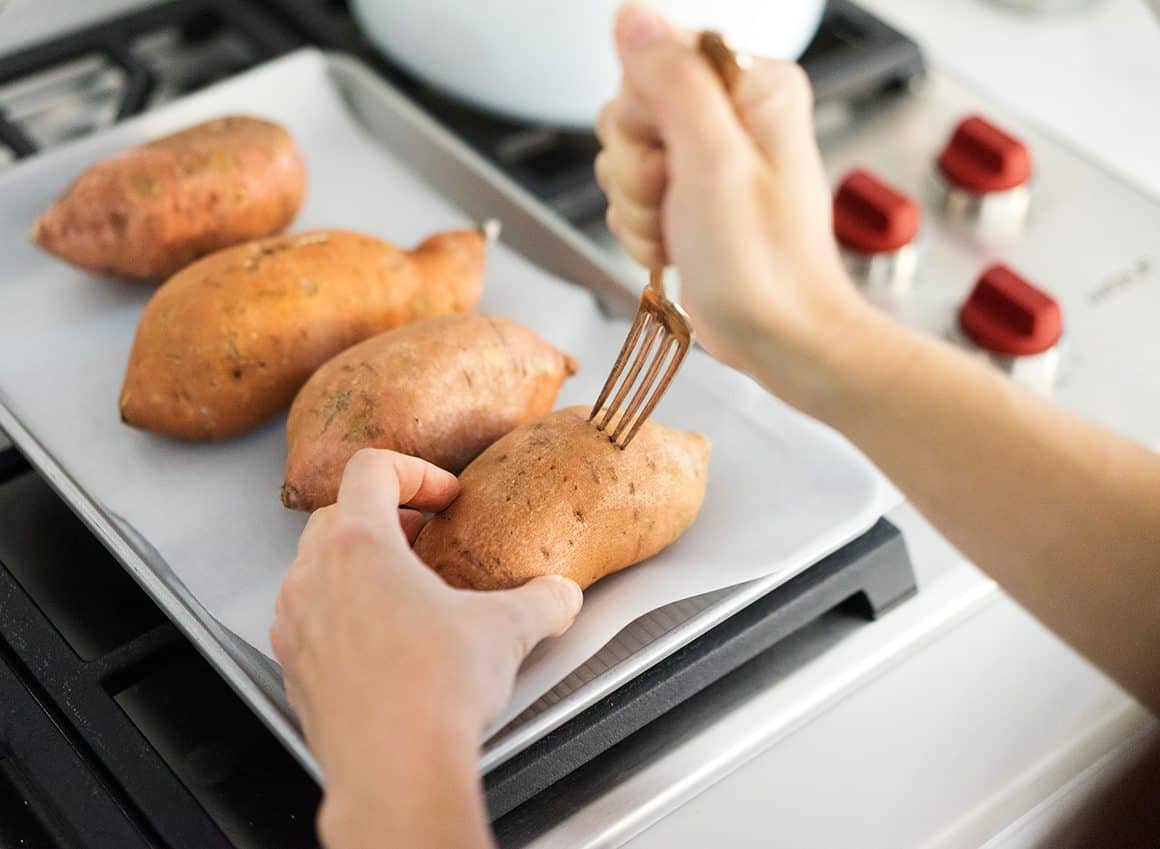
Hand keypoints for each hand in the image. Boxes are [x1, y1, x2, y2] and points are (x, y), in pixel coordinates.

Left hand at [271, 449, 581, 845]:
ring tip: (407, 590)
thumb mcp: (507, 631)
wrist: (394, 775)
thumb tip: (560, 594)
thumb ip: (542, 600)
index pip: (372, 469)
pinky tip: (386, 640)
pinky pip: (310, 615)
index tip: (444, 498)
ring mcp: (296, 622)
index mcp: (360, 546)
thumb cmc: (435, 696)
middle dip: (388, 517)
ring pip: (317, 565)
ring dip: (361, 564)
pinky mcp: (294, 666)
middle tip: (428, 538)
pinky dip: (343, 610)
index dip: (416, 473)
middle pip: (339, 513)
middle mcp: (314, 577)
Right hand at [596, 4, 872, 413]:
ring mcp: (708, 158)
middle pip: (629, 111)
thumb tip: (632, 16)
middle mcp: (730, 113)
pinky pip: (633, 196)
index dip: (643, 116)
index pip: (652, 59)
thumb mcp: (713, 162)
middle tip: (676, 200)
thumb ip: (673, 81)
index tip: (671, 157)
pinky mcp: (691, 196)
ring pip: (623, 158)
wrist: (781, 336)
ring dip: (638, 207)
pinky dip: (643, 229)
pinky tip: (676, 248)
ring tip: (681, 232)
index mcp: (751, 85)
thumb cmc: (764, 263)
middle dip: (637, 168)